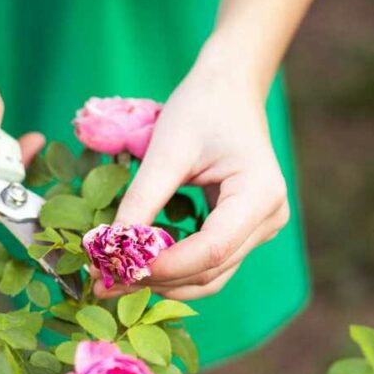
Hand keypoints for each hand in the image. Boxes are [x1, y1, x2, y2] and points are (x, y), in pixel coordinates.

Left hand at [99, 57, 289, 299]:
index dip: (166, 266)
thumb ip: (142, 199)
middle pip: (212, 269)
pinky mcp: (246, 232)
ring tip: (116, 280)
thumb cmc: (202, 109)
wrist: (229, 91)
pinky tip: (140, 267)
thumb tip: (110, 246)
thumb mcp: (167, 149)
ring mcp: (262, 228)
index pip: (212, 249)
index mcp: (260, 193)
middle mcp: (269, 218)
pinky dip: (175, 270)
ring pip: (211, 276)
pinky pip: (211, 263)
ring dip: (164, 282)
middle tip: (104, 283)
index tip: (119, 269)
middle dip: (158, 279)